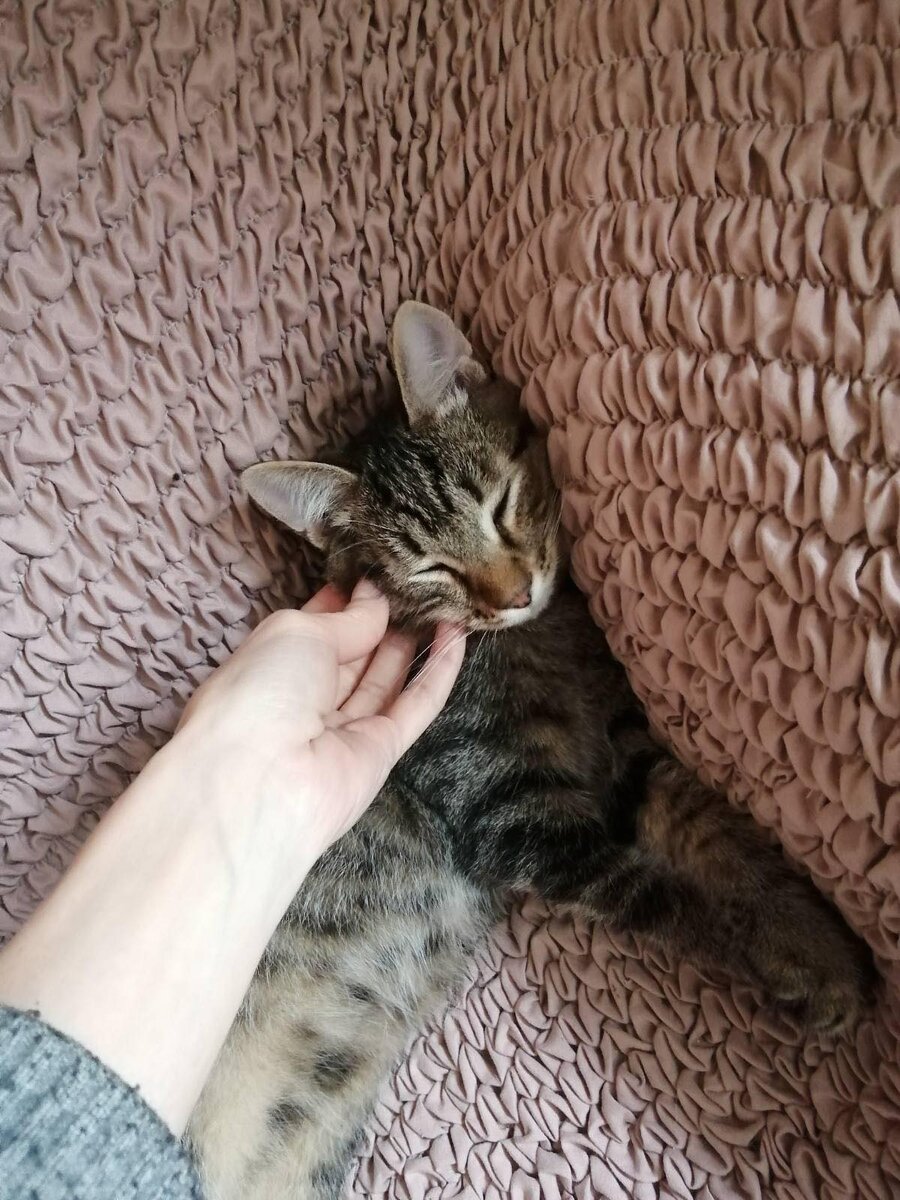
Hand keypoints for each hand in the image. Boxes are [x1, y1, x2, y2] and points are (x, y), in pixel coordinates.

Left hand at [174, 579, 465, 853]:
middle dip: (385, 616)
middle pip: (356, 651)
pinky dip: (438, 672)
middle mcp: (308, 695)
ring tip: (445, 596)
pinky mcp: (382, 749)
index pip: (318, 624)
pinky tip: (457, 634)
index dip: (348, 597)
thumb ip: (347, 618)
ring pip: (387, 677)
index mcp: (274, 663)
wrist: (260, 781)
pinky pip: (415, 706)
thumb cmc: (259, 691)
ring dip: (415, 639)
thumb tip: (377, 601)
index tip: (380, 567)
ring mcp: (346, 726)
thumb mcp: (297, 631)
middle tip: (421, 579)